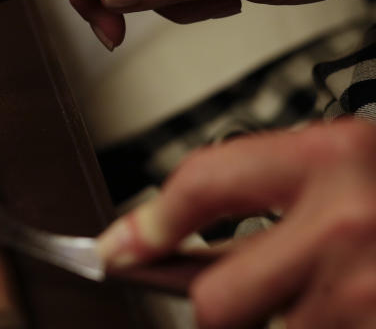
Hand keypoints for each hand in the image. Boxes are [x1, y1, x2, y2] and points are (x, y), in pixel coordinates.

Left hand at [97, 120, 375, 327]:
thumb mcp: (342, 165)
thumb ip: (258, 191)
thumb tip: (154, 240)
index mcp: (332, 154)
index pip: (204, 183)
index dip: (152, 221)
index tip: (117, 248)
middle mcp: (348, 221)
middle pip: (218, 302)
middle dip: (221, 305)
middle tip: (257, 287)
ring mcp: (368, 288)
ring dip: (288, 320)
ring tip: (337, 284)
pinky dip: (323, 323)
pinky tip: (352, 300)